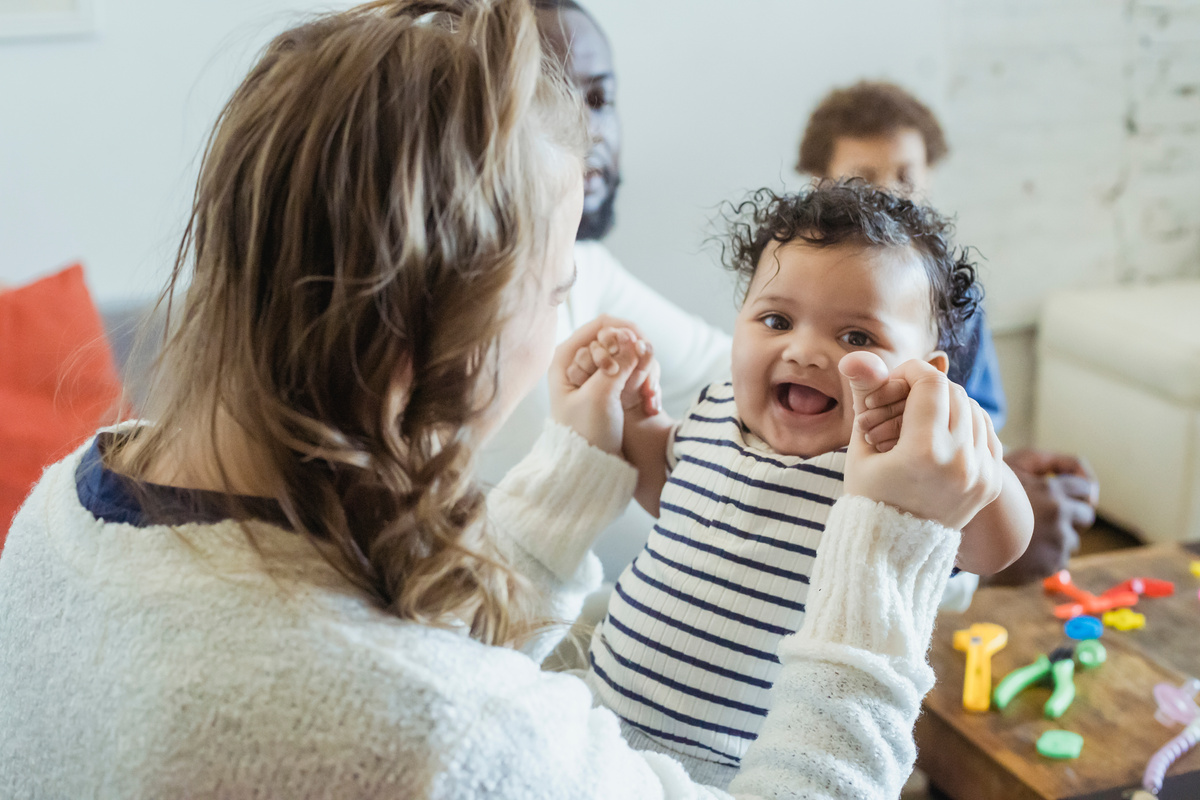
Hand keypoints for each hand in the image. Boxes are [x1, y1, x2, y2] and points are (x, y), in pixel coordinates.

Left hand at [550, 316, 649, 454]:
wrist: (590, 467)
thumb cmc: (586, 434)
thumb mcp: (601, 396)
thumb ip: (619, 363)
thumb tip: (636, 338)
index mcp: (566, 358)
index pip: (602, 325)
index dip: (625, 331)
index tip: (642, 348)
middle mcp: (580, 362)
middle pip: (618, 338)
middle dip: (636, 356)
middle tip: (644, 385)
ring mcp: (596, 375)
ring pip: (630, 356)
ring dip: (644, 371)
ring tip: (649, 398)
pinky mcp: (610, 387)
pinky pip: (633, 372)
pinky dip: (645, 383)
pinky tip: (651, 402)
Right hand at [839, 352, 1003, 530]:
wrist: (894, 554)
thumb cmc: (868, 499)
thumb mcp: (860, 448)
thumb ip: (865, 397)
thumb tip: (856, 355)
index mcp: (924, 453)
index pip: (932, 384)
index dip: (912, 372)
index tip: (895, 381)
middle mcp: (960, 462)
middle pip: (955, 393)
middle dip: (928, 388)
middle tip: (903, 401)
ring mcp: (981, 474)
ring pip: (974, 410)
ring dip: (948, 405)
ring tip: (920, 421)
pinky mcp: (991, 482)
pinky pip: (987, 433)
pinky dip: (966, 425)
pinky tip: (942, 436)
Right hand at [983, 449, 1098, 585]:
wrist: (963, 534)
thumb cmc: (987, 495)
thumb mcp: (1012, 465)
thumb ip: (1046, 461)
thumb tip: (1077, 474)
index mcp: (1052, 490)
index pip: (1087, 488)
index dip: (1081, 491)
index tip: (1075, 497)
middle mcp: (1059, 515)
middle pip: (1086, 516)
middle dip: (1072, 515)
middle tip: (1050, 516)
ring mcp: (1057, 542)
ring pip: (1072, 539)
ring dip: (1057, 536)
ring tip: (1029, 534)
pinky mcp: (1051, 564)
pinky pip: (1059, 559)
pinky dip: (1045, 555)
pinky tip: (1024, 550)